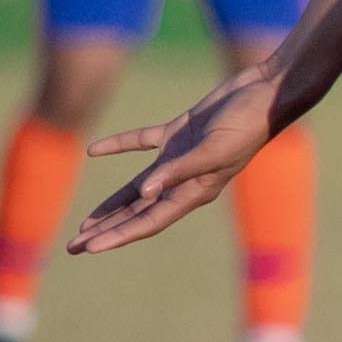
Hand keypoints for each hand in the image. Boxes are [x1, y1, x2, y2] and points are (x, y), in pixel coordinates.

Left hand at [67, 61, 281, 254]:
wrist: (267, 93)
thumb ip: (178, 170)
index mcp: (195, 190)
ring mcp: (181, 158)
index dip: (118, 236)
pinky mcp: (179, 134)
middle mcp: (186, 181)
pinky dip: (118, 147)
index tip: (89, 249)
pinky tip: (95, 151)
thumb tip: (143, 193)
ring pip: (137, 189)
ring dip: (110, 207)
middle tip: (74, 248)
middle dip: (106, 231)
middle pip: (138, 213)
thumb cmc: (247, 123)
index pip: (148, 221)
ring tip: (84, 225)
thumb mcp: (214, 148)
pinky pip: (141, 144)